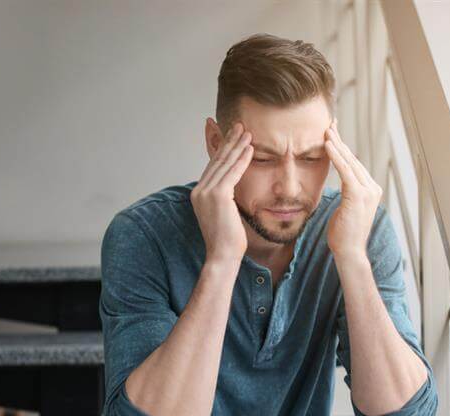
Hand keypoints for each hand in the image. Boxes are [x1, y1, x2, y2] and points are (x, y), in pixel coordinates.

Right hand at [191, 122, 253, 264]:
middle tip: (239, 126)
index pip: (213, 167)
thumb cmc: (228, 240)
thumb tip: (233, 190)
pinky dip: (242, 159)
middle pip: (217, 161)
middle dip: (229, 142)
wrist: (223, 255)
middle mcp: (199, 191)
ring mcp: (206, 192)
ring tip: (247, 132)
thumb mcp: (224, 214)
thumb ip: (225, 199)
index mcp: (198, 194)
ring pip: (224, 164)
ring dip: (237, 146)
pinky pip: (232, 173)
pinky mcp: (218, 195)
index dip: (223, 150)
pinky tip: (250, 149)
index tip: (232, 137)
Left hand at [324, 117, 382, 260]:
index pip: (354, 165)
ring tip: (326, 129)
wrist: (350, 252)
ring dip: (337, 144)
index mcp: (371, 190)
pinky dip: (336, 156)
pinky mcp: (358, 195)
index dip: (343, 148)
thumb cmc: (343, 234)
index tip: (334, 134)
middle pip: (353, 159)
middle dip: (340, 140)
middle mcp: (372, 188)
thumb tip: (340, 185)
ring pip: (350, 162)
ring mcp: (368, 191)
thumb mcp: (345, 209)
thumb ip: (346, 194)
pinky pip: (346, 171)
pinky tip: (328, 144)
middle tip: (330, 123)